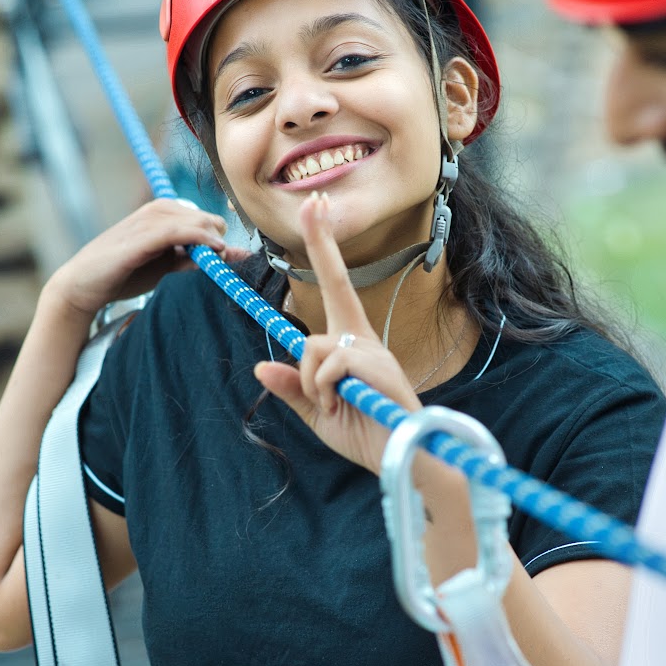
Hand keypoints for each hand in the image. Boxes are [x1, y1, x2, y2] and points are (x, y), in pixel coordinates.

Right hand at [45, 197, 238, 320]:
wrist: (83, 285)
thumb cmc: (122, 274)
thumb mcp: (163, 266)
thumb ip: (189, 260)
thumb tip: (222, 256)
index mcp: (161, 215)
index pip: (202, 217)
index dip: (220, 234)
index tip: (234, 255)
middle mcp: (155, 211)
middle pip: (203, 217)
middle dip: (219, 237)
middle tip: (227, 259)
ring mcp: (146, 222)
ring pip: (194, 221)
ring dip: (213, 238)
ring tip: (222, 256)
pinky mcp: (140, 237)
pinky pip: (178, 231)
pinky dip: (199, 238)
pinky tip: (214, 249)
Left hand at [253, 192, 422, 473]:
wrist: (404, 460)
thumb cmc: (366, 434)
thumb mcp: (318, 413)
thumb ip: (294, 389)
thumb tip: (261, 366)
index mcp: (350, 343)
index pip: (335, 284)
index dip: (323, 245)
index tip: (315, 205)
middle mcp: (364, 339)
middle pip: (327, 302)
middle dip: (316, 285)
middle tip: (316, 258)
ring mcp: (374, 351)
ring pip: (317, 345)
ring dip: (313, 382)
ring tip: (334, 406)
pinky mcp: (380, 367)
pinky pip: (332, 363)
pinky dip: (325, 389)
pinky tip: (342, 407)